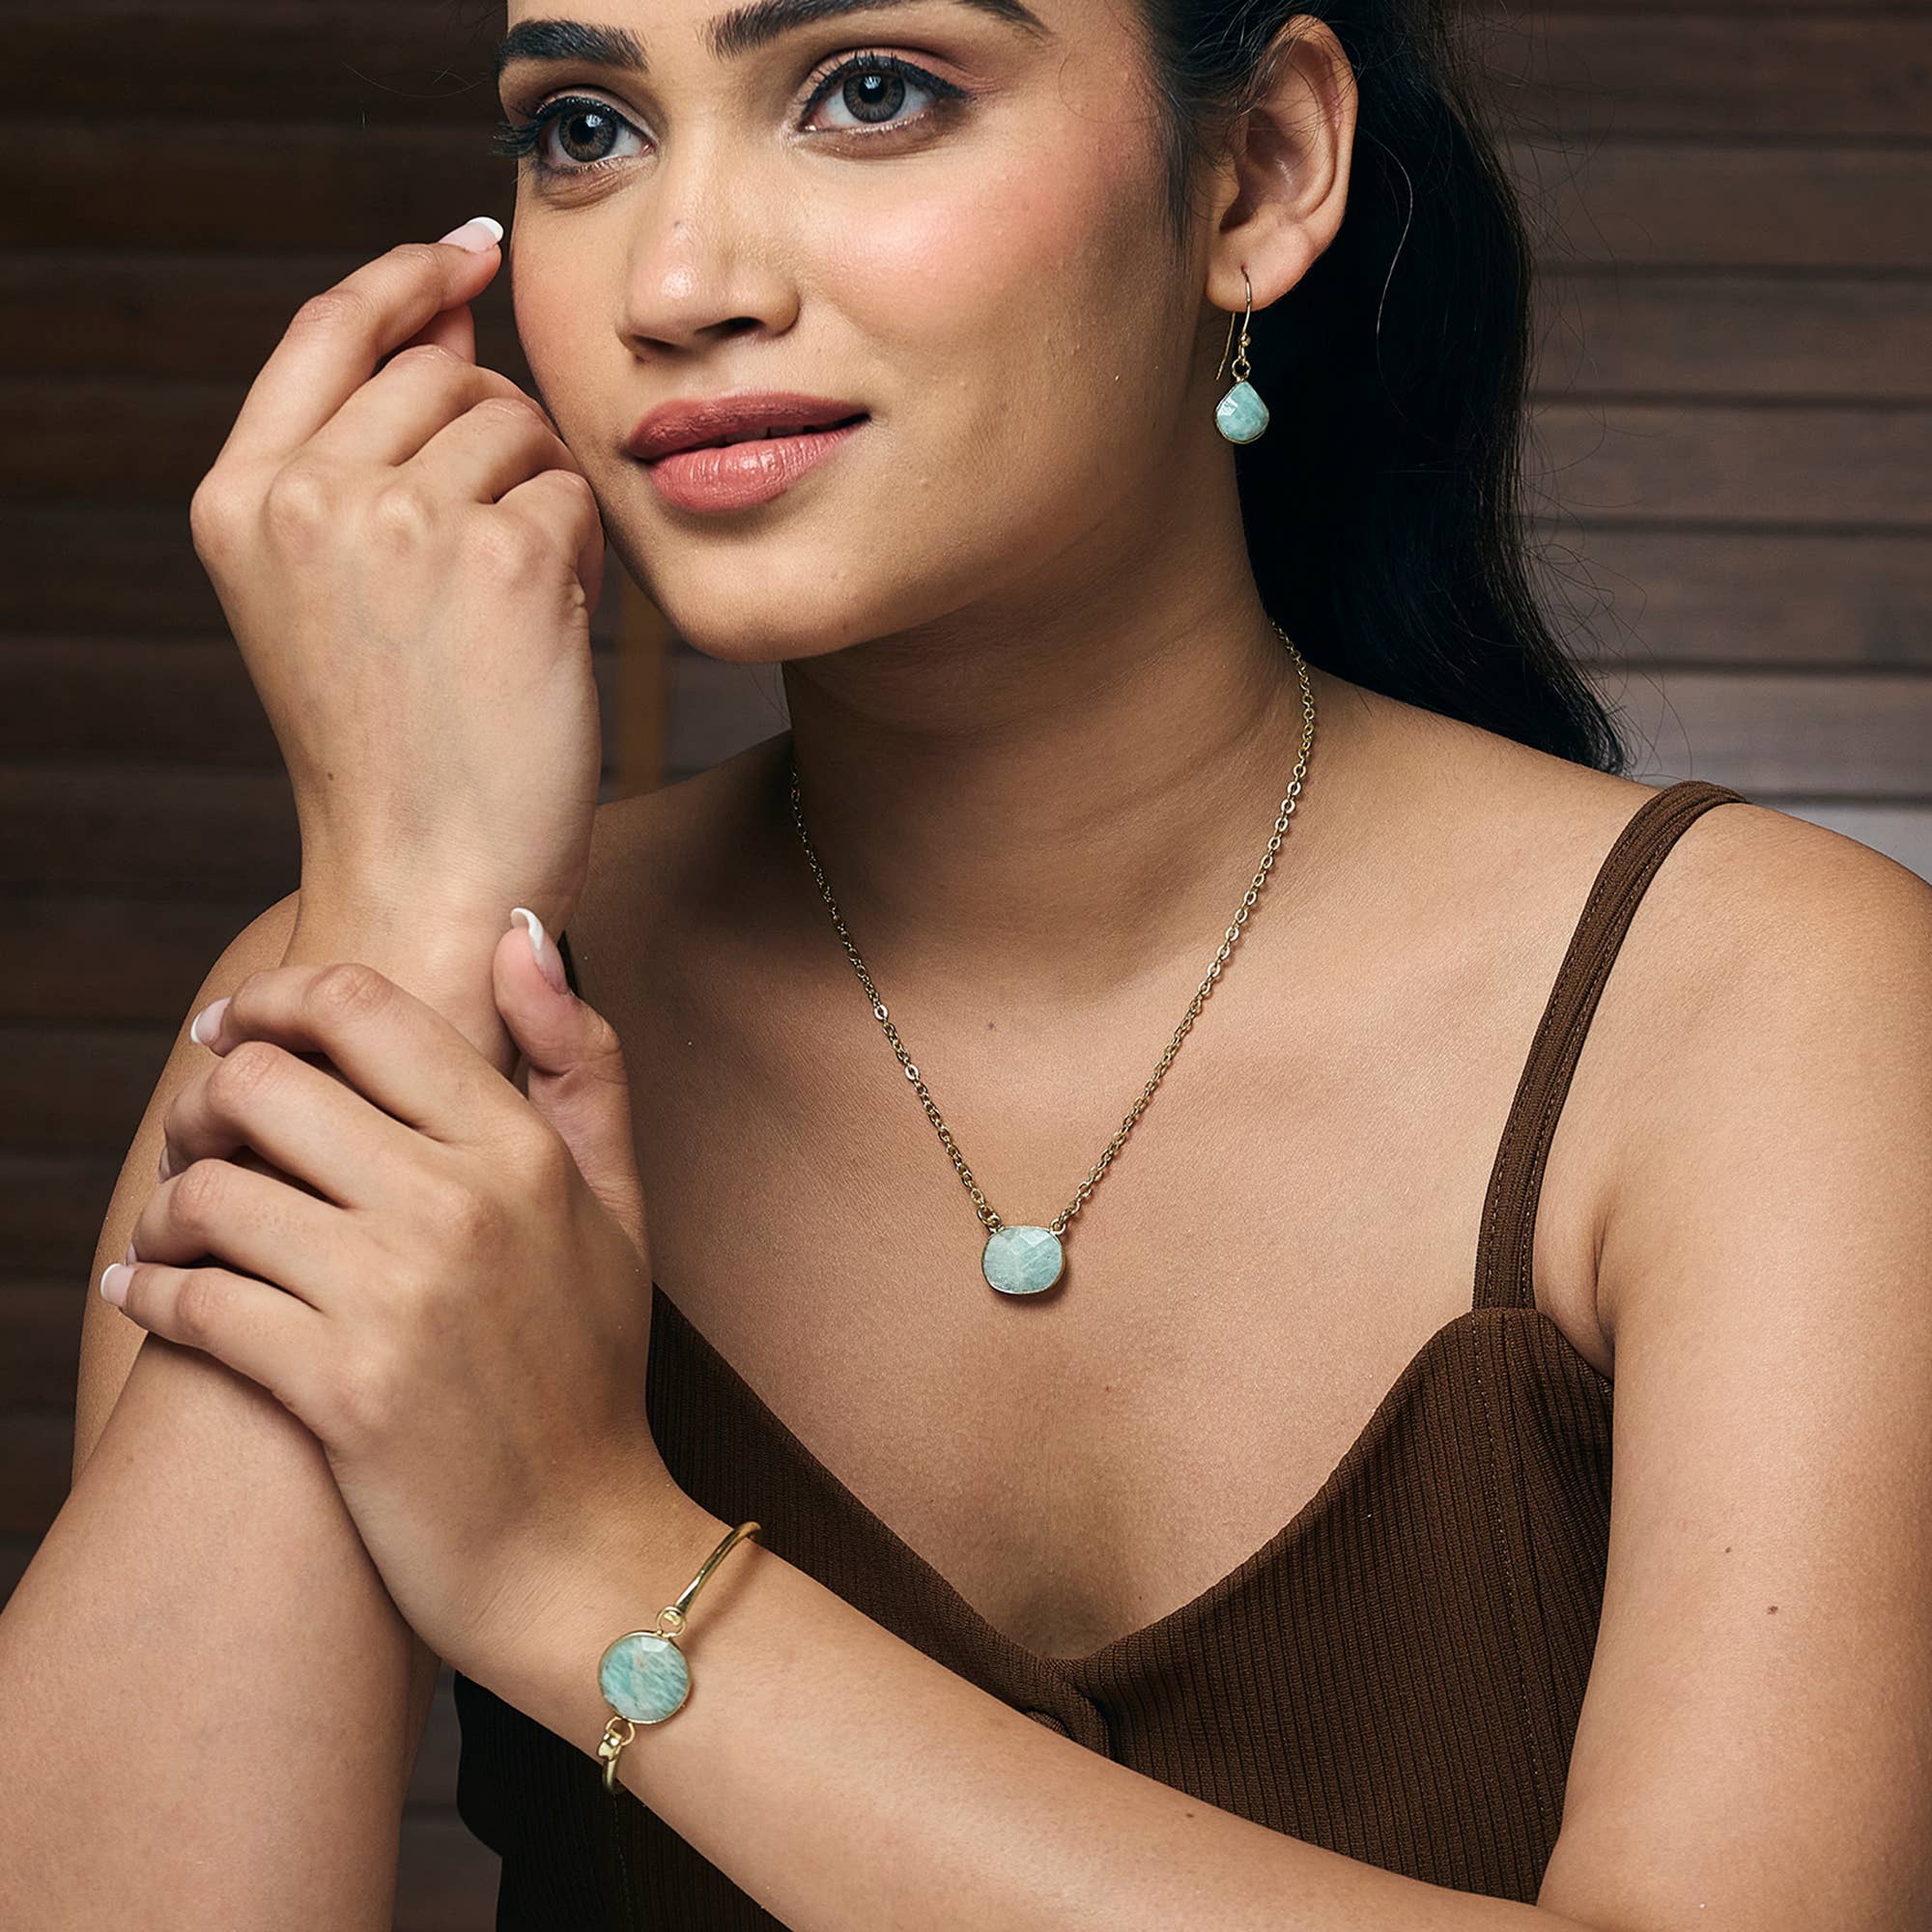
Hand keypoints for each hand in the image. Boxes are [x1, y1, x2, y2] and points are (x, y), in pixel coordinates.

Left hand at [103, 915, 670, 1685]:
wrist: (579, 1552)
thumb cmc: (592, 1371)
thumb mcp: (619, 1205)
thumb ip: (581, 1062)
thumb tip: (523, 933)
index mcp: (525, 1150)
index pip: (363, 1010)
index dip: (276, 1001)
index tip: (238, 1030)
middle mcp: (461, 1206)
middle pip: (264, 1086)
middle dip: (205, 1101)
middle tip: (201, 1137)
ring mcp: (397, 1298)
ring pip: (213, 1191)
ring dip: (166, 1206)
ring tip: (172, 1229)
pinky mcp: (337, 1390)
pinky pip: (194, 1301)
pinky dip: (148, 1291)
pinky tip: (145, 1293)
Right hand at [187, 220, 606, 941]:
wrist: (430, 868)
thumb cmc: (400, 744)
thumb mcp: (332, 590)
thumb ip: (367, 452)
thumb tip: (452, 316)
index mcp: (241, 501)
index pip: (331, 331)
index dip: (406, 280)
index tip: (471, 251)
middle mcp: (304, 496)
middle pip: (444, 376)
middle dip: (497, 439)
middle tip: (498, 555)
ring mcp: (399, 521)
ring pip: (518, 428)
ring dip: (542, 499)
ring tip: (513, 610)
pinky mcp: (503, 555)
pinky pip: (575, 492)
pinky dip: (581, 552)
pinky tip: (549, 630)